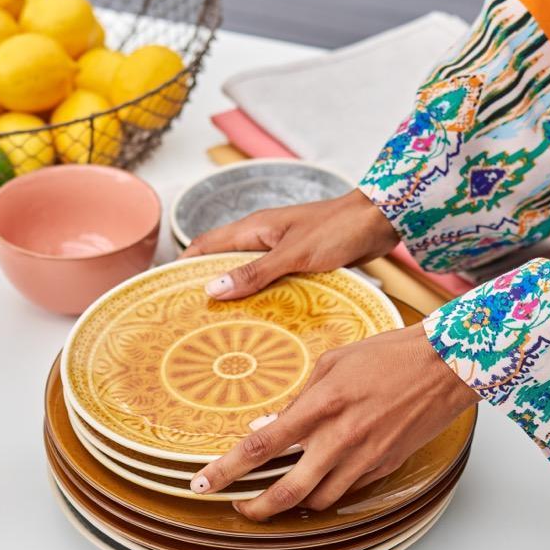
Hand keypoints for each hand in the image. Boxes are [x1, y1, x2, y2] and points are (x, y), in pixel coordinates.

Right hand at [179, 189, 398, 299]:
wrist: (380, 221)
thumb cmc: (338, 230)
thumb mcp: (293, 254)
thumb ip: (255, 272)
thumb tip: (212, 289)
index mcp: (253, 229)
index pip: (205, 245)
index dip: (184, 266)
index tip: (169, 293)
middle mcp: (262, 239)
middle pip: (224, 263)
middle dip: (208, 286)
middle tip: (194, 321)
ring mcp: (281, 251)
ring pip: (248, 275)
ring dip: (238, 296)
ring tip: (224, 328)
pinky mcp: (300, 263)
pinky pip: (272, 282)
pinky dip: (264, 299)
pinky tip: (264, 321)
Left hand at [190, 324, 477, 518]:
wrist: (446, 366)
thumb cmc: (389, 355)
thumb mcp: (333, 363)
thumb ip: (299, 399)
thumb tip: (266, 429)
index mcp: (322, 404)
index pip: (261, 446)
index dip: (227, 470)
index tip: (204, 484)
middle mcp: (341, 437)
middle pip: (287, 490)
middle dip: (257, 508)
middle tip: (241, 510)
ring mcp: (365, 457)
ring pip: (318, 500)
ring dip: (293, 504)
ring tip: (276, 497)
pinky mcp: (385, 467)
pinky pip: (348, 491)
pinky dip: (327, 493)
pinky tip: (318, 484)